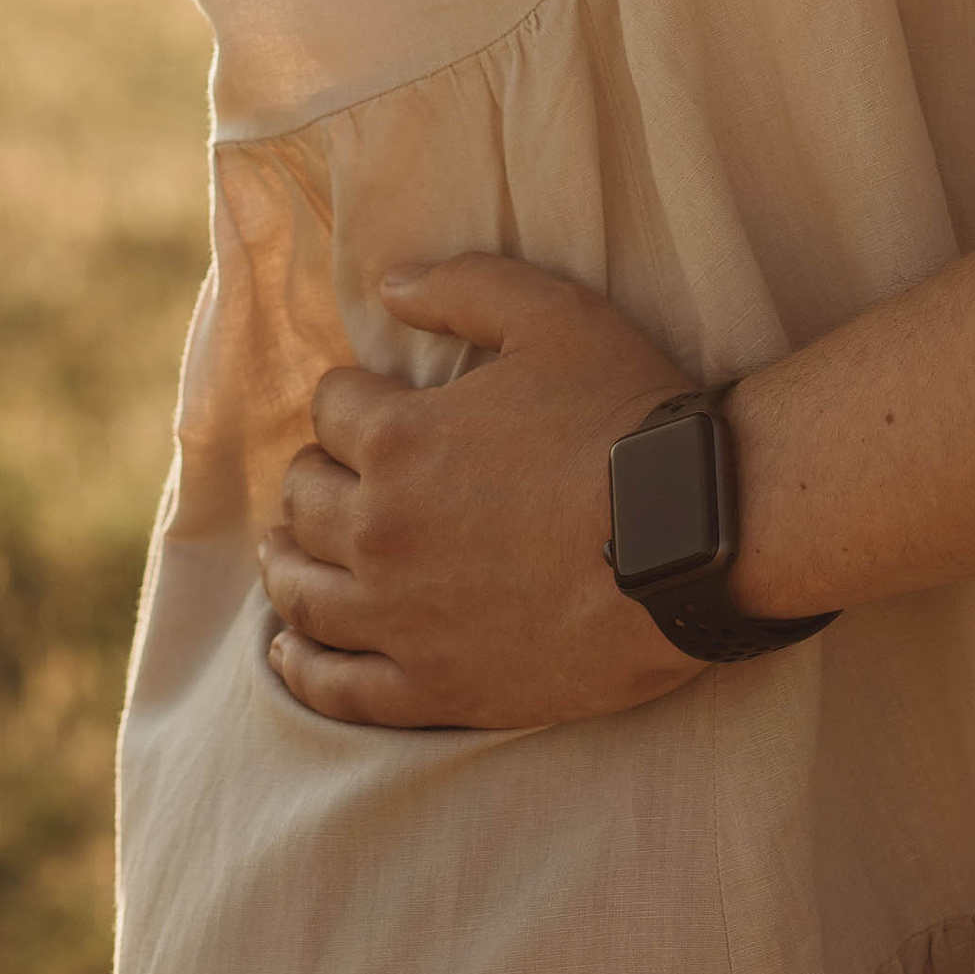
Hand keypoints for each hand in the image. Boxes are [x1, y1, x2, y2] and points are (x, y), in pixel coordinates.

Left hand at [258, 256, 707, 730]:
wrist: (690, 537)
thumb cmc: (627, 418)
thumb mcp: (555, 315)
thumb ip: (463, 287)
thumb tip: (387, 287)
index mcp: (399, 439)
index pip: (329, 408)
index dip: (351, 396)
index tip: (372, 401)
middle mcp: (380, 531)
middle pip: (303, 498)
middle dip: (314, 474)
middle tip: (335, 473)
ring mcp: (400, 618)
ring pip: (300, 591)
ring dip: (286, 561)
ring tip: (285, 550)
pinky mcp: (433, 686)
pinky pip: (335, 687)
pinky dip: (300, 665)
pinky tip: (286, 648)